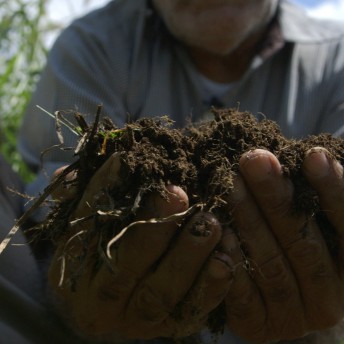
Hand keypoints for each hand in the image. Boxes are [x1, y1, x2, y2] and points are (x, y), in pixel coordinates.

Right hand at [48, 153, 232, 340]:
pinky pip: (190, 313)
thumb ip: (100, 192)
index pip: (87, 224)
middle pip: (123, 265)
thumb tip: (118, 159)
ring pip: (159, 293)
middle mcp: (98, 299)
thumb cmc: (107, 246)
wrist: (110, 302)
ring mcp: (133, 319)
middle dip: (152, 228)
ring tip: (211, 224)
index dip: (104, 192)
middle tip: (177, 194)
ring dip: (187, 257)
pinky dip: (210, 288)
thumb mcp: (96, 219)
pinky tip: (226, 260)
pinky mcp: (167, 328)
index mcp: (76, 264)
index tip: (126, 162)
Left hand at [223, 148, 343, 342]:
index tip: (313, 157)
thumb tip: (315, 156)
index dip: (333, 191)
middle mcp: (329, 300)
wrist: (274, 291)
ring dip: (249, 219)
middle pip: (302, 243)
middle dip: (276, 196)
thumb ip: (309, 200)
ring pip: (271, 264)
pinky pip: (243, 293)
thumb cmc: (294, 242)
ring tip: (232, 185)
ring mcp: (294, 318)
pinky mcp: (259, 326)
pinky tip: (218, 229)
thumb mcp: (311, 222)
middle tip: (255, 160)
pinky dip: (231, 257)